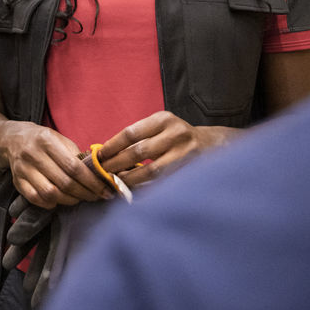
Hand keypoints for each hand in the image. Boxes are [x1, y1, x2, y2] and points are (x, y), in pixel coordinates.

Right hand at [1, 122, 110, 207]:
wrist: (12, 139)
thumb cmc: (43, 140)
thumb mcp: (60, 139)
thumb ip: (77, 154)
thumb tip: (97, 173)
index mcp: (47, 141)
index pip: (74, 167)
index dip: (92, 182)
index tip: (105, 190)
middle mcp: (33, 154)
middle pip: (64, 182)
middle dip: (85, 193)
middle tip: (96, 197)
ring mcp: (23, 170)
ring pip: (50, 194)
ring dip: (70, 200)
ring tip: (79, 198)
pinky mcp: (17, 182)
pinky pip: (36, 199)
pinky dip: (51, 203)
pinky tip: (60, 200)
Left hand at [96, 111, 235, 187]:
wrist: (210, 145)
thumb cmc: (175, 136)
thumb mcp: (160, 127)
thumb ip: (139, 137)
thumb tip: (107, 153)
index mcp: (163, 119)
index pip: (131, 133)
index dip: (112, 146)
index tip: (99, 156)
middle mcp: (175, 134)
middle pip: (139, 151)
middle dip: (117, 164)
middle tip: (102, 172)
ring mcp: (184, 153)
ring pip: (151, 170)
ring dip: (129, 178)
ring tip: (115, 183)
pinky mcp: (189, 171)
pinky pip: (161, 182)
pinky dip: (145, 187)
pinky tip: (133, 189)